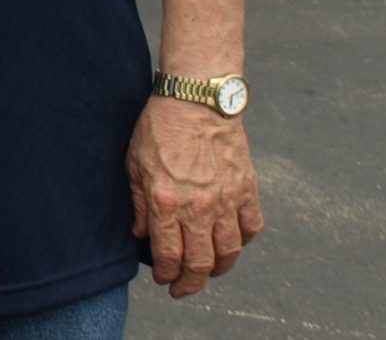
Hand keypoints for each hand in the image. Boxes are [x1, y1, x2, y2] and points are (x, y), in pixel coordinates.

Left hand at [126, 96, 263, 297]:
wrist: (196, 98)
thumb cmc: (159, 126)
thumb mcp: (134, 164)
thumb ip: (138, 203)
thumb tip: (141, 235)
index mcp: (166, 203)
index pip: (169, 256)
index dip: (166, 275)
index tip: (164, 280)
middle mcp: (198, 208)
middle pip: (201, 264)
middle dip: (191, 284)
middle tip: (184, 288)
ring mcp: (226, 200)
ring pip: (229, 253)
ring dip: (218, 269)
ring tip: (208, 270)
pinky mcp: (247, 188)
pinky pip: (251, 227)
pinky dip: (243, 240)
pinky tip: (232, 240)